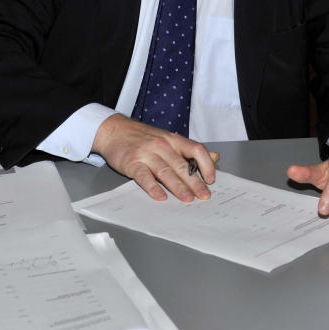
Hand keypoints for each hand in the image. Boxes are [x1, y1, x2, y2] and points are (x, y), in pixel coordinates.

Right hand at [92, 113, 216, 202]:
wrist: (114, 130)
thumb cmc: (143, 138)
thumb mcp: (169, 139)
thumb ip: (190, 150)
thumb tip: (215, 157)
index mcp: (173, 140)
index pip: (196, 149)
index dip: (206, 164)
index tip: (211, 179)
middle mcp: (162, 145)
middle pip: (182, 165)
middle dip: (195, 182)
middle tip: (204, 195)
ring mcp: (147, 154)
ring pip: (166, 171)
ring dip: (178, 187)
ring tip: (187, 199)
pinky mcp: (132, 163)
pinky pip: (144, 176)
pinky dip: (153, 187)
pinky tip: (160, 196)